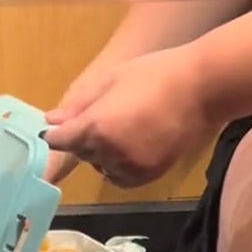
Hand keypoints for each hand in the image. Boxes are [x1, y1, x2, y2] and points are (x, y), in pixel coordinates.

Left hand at [42, 46, 213, 188]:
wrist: (201, 89)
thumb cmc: (154, 74)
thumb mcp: (110, 81)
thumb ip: (79, 106)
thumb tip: (50, 122)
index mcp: (96, 126)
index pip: (60, 140)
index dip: (56, 134)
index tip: (57, 129)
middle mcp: (109, 153)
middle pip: (81, 153)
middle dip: (83, 138)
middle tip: (104, 116)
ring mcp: (130, 167)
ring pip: (100, 166)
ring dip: (101, 153)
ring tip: (122, 128)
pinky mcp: (148, 176)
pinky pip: (120, 177)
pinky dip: (118, 166)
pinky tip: (131, 145)